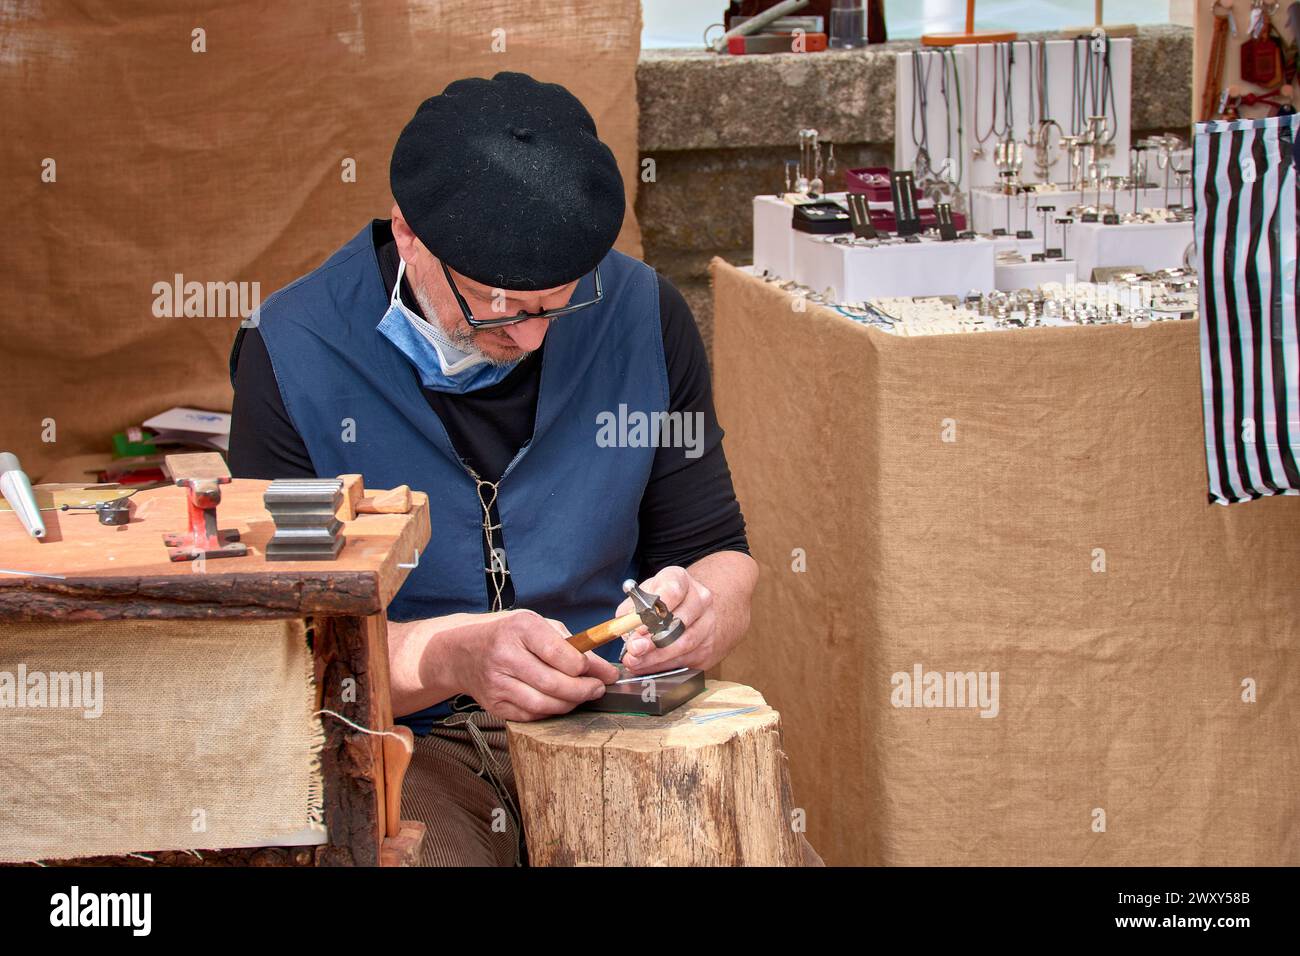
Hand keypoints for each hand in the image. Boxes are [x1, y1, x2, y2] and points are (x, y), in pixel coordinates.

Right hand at [454, 609, 618, 721]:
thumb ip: (570, 643)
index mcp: (521, 629)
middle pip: (555, 684)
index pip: (563, 655)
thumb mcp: (537, 625)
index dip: (590, 668)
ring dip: (571, 704)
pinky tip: (559, 702)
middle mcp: (506, 655)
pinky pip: (531, 715)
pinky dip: (551, 711)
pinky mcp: (494, 704)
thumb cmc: (508, 635)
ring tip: (582, 696)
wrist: (463, 652)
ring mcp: (497, 683)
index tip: (606, 672)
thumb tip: (601, 667)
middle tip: (599, 688)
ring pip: (544, 705)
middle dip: (585, 690)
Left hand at [617, 566, 718, 674]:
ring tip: (636, 661)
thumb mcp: (643, 595)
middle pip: (679, 622)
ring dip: (656, 657)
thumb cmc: (662, 601)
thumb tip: (624, 628)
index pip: (672, 592)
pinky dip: (663, 665)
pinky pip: (686, 659)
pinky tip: (647, 666)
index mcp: (681, 580)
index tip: (638, 627)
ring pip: (684, 644)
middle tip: (633, 649)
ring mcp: (708, 623)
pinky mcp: (708, 646)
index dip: (654, 612)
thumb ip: (631, 610)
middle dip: (653, 640)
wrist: (692, 611)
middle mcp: (700, 599)